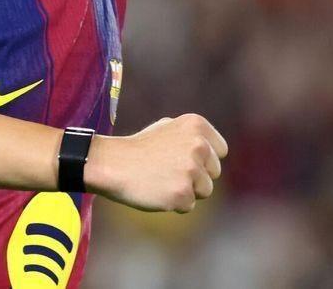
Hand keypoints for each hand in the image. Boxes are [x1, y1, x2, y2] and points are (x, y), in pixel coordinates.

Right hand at [87, 113, 228, 213]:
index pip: (220, 151)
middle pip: (214, 173)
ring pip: (204, 191)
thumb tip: (212, 148)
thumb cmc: (139, 148)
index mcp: (197, 126)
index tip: (183, 160)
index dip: (204, 160)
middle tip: (168, 171)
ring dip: (186, 191)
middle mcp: (199, 145)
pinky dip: (174, 204)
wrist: (112, 164)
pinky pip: (188, 206)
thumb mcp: (168, 128)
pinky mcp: (183, 193)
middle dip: (196, 177)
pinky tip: (157, 191)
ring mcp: (191, 169)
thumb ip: (192, 136)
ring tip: (162, 180)